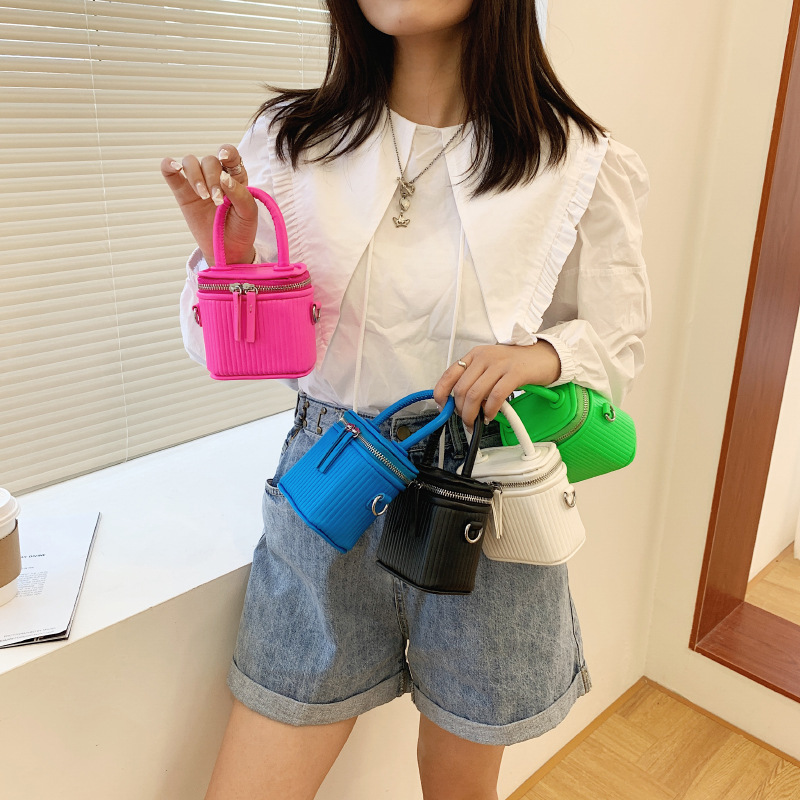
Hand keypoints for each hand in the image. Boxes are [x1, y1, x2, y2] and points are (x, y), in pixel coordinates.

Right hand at [160, 144, 257, 265]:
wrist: (227, 251)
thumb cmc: (241, 230)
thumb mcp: (249, 213)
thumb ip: (240, 194)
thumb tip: (223, 177)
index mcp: (235, 177)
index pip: (230, 155)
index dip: (226, 151)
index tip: (224, 158)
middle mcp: (215, 176)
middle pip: (209, 161)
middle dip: (212, 178)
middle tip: (217, 200)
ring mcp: (197, 183)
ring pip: (190, 162)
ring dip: (195, 176)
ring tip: (203, 197)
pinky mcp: (182, 193)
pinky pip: (169, 171)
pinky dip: (168, 165)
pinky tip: (174, 168)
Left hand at [434, 342, 560, 424]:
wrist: (545, 356)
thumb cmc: (517, 364)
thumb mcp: (491, 366)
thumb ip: (476, 379)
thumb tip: (459, 402)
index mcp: (475, 355)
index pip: (449, 374)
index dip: (441, 393)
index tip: (442, 407)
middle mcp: (485, 357)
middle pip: (461, 389)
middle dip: (460, 410)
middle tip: (466, 420)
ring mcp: (500, 364)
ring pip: (475, 394)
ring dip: (472, 414)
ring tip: (476, 422)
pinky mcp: (515, 373)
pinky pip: (495, 396)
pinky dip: (490, 411)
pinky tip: (490, 416)